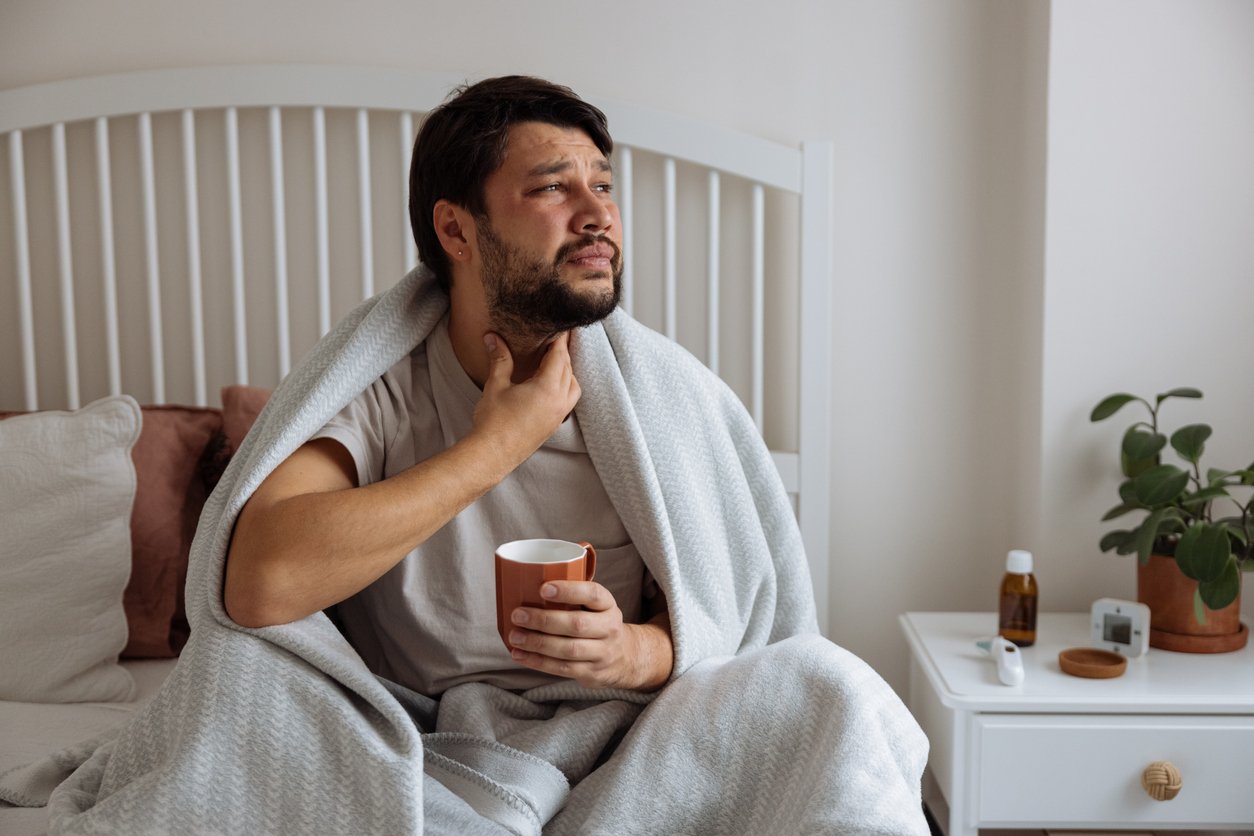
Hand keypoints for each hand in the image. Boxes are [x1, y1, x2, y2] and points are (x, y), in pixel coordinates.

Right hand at [471, 332, 579, 466]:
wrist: (492, 454)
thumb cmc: (493, 420)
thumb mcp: (496, 385)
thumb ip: (499, 359)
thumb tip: (493, 337)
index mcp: (548, 388)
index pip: (559, 356)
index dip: (560, 339)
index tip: (561, 326)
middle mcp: (559, 401)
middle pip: (568, 369)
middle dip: (563, 352)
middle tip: (558, 337)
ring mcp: (559, 415)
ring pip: (573, 386)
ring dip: (568, 370)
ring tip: (555, 360)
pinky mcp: (554, 425)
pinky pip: (569, 400)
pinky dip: (566, 387)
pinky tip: (552, 385)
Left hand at [507, 581, 673, 690]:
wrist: (625, 657)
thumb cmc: (598, 623)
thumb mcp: (595, 606)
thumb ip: (572, 596)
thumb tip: (527, 585)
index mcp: (608, 605)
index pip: (592, 594)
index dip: (568, 591)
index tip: (543, 589)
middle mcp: (609, 628)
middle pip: (577, 625)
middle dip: (544, 620)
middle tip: (518, 615)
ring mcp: (602, 653)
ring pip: (568, 649)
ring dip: (537, 643)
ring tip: (515, 637)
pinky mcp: (591, 673)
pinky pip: (562, 668)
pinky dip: (538, 662)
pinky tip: (520, 655)